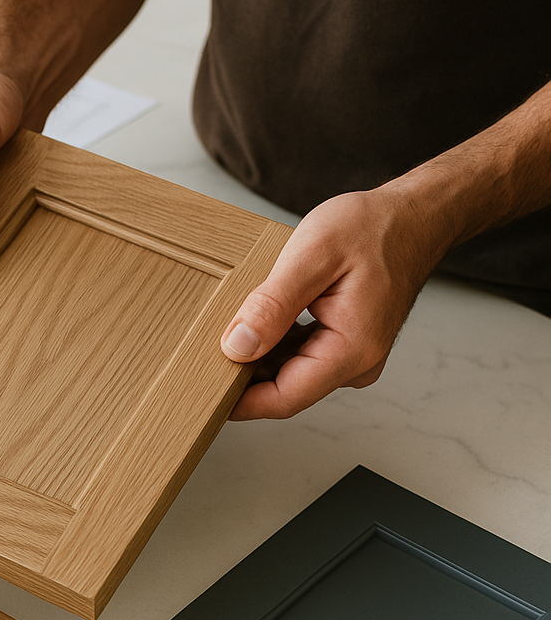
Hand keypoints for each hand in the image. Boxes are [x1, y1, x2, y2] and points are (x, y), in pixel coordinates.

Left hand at [220, 187, 444, 418]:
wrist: (415, 216)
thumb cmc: (372, 228)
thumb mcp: (312, 256)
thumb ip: (272, 306)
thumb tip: (236, 347)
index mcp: (352, 350)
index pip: (285, 398)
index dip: (241, 403)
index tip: (205, 394)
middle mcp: (357, 363)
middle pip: (286, 389)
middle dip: (245, 377)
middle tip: (204, 356)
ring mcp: (354, 356)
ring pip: (292, 373)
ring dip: (260, 358)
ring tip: (229, 330)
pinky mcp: (348, 345)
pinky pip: (304, 357)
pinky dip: (277, 344)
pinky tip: (260, 322)